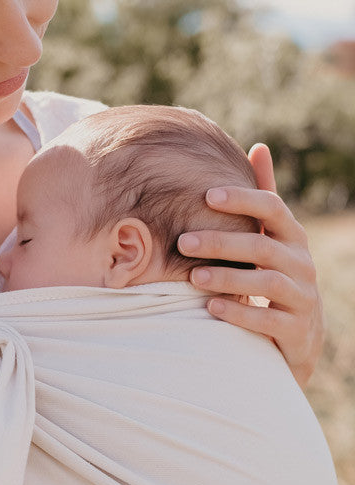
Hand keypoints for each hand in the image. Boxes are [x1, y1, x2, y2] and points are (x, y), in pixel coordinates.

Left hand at [178, 143, 322, 386]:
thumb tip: (259, 147)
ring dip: (228, 278)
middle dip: (222, 242)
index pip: (273, 208)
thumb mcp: (271, 239)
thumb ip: (262, 202)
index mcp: (292, 237)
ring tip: (193, 277)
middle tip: (183, 241)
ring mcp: (302, 297)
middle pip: (263, 246)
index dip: (242, 200)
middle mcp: (301, 263)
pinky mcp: (296, 330)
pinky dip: (240, 313)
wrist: (300, 336)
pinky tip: (211, 308)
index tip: (206, 195)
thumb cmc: (274, 278)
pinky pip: (269, 320)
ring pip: (267, 283)